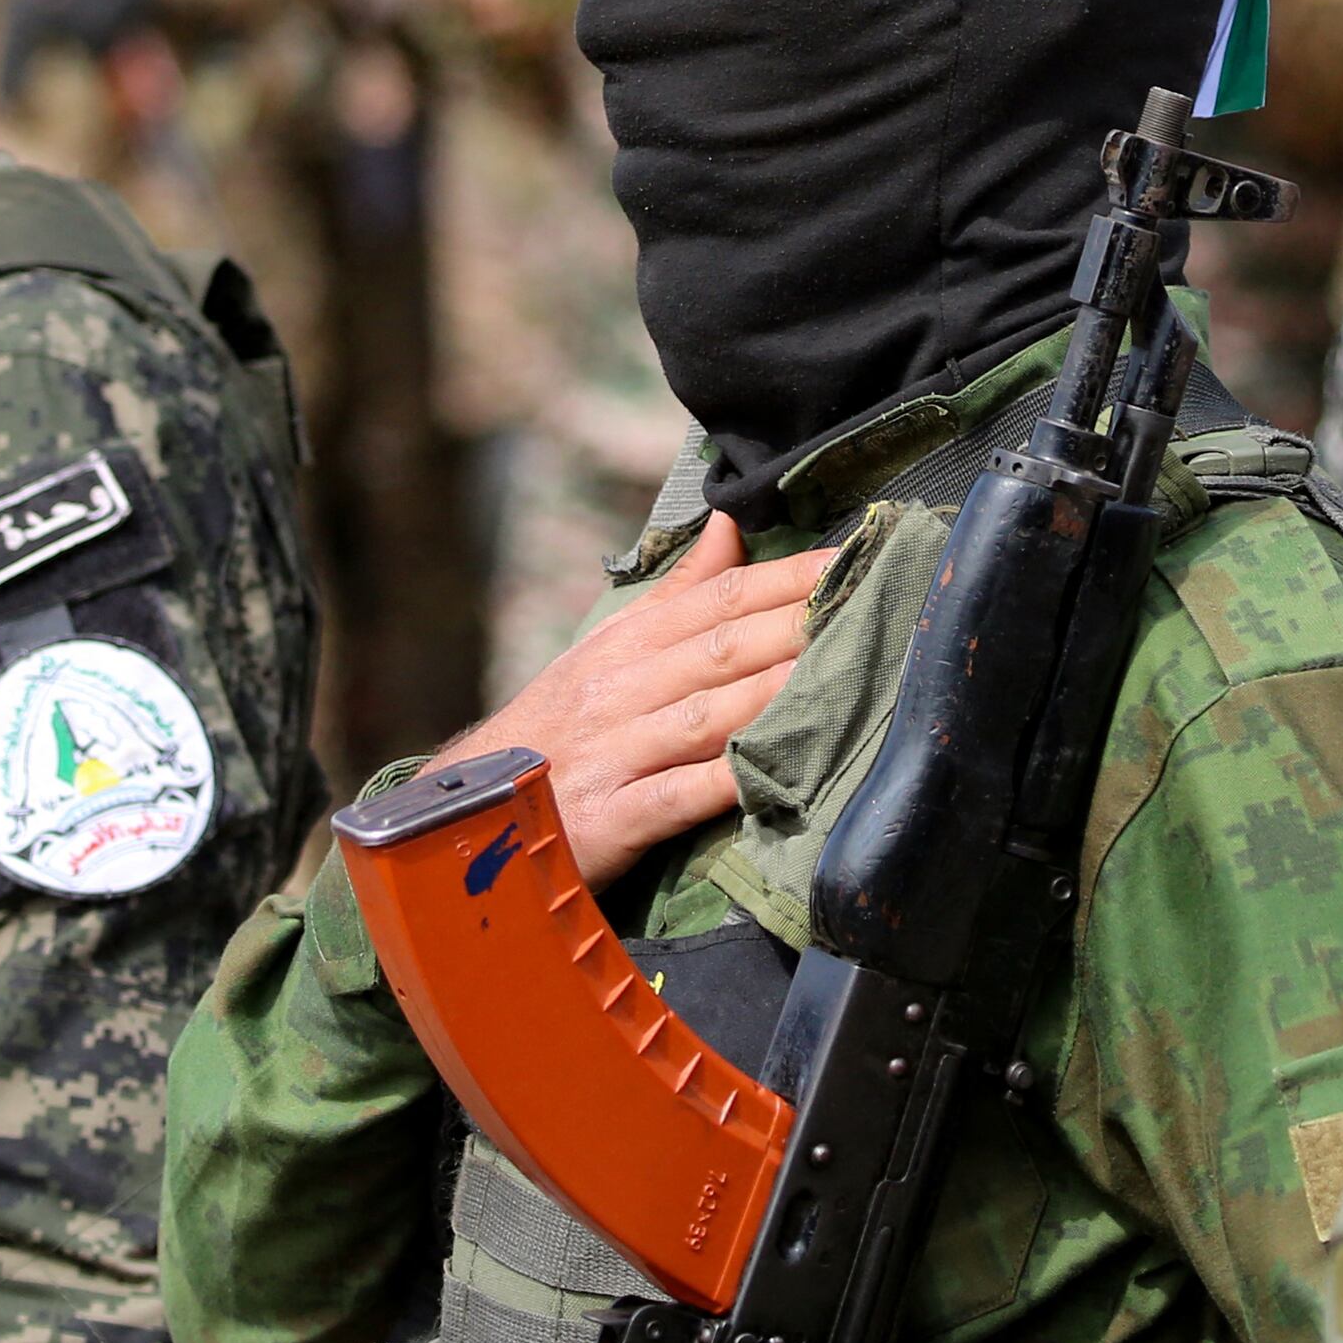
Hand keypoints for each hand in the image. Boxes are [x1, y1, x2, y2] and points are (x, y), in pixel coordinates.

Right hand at [441, 512, 829, 885]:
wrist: (468, 811)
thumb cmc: (557, 728)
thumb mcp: (609, 651)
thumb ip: (679, 593)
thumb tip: (730, 524)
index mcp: (627, 643)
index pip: (720, 598)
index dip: (790, 577)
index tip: (857, 556)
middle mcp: (621, 689)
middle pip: (724, 648)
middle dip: (800, 624)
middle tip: (874, 602)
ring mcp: (614, 752)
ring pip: (708, 715)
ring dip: (777, 693)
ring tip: (844, 674)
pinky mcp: (610, 818)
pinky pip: (677, 797)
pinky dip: (725, 784)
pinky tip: (774, 775)